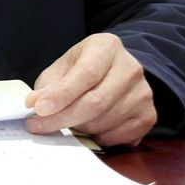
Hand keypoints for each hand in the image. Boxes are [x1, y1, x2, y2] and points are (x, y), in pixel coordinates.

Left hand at [23, 33, 155, 146]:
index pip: (85, 73)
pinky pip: (118, 137)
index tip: (39, 109)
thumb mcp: (63, 67)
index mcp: (107, 46)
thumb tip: (35, 105)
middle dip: (63, 118)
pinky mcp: (149, 115)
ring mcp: (143, 93)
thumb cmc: (85, 68)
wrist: (116, 71)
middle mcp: (130, 67)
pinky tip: (89, 127)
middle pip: (96, 102)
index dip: (61, 94)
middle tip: (39, 126)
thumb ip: (49, 85)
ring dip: (79, 128)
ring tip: (67, 121)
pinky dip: (97, 138)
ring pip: (104, 122)